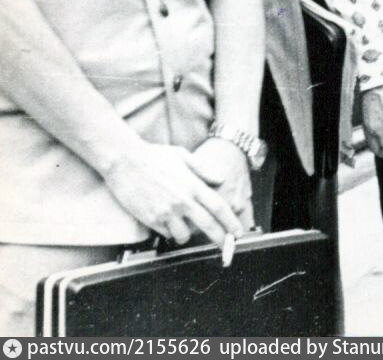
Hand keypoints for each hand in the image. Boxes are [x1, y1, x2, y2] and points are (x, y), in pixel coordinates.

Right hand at [101, 140, 245, 244]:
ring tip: (186, 228)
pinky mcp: (150, 219)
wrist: (124, 162)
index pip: (218, 207)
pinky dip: (170, 232)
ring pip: (184, 235)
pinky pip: (166, 234)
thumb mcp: (183, 156)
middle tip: (226, 246)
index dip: (230, 221)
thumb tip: (220, 180)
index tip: (237, 231)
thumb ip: (204, 170)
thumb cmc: (154, 156)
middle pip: (207, 225)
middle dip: (220, 238)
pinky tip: (169, 224)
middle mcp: (182, 201)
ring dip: (187, 235)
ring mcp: (165, 212)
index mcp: (193, 185)